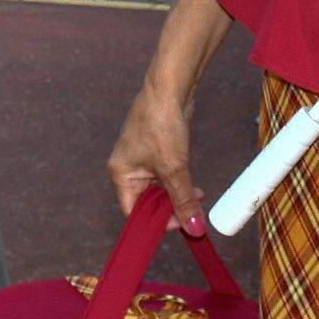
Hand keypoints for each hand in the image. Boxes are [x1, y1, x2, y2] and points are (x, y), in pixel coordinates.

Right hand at [106, 86, 207, 235]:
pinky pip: (165, 176)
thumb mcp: (174, 168)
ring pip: (159, 189)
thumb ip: (183, 200)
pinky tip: (194, 187)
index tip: (181, 225)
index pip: (133, 211)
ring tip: (197, 199)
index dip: (155, 222)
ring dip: (177, 197)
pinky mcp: (156, 150)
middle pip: (147, 201)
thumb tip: (194, 229)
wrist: (169, 89)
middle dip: (170, 209)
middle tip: (192, 215)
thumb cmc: (162, 126)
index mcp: (121, 174)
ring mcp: (141, 158)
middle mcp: (127, 168)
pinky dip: (179, 184)